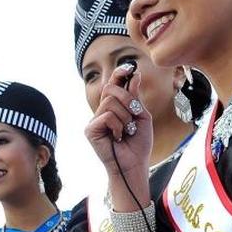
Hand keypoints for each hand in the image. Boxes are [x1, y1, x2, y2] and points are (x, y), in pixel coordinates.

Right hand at [84, 64, 153, 178]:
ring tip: (126, 131)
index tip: (129, 67)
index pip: (112, 85)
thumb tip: (134, 75)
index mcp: (113, 108)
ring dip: (125, 116)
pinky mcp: (90, 130)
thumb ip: (135, 97)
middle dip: (126, 99)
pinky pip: (107, 116)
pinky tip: (119, 137)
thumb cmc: (138, 143)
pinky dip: (118, 125)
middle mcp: (101, 112)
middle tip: (133, 114)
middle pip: (109, 89)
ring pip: (110, 102)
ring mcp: (94, 121)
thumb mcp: (141, 115)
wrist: (135, 165)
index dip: (118, 74)